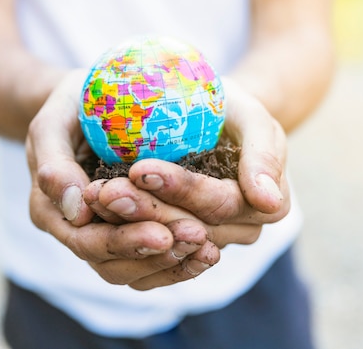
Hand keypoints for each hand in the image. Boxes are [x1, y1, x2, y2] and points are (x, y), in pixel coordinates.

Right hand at [25, 71, 217, 289]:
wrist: (85, 105)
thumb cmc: (68, 107)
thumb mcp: (53, 124)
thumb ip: (56, 164)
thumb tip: (77, 211)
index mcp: (50, 210)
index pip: (87, 241)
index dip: (124, 242)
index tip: (162, 233)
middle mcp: (76, 231)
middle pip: (113, 263)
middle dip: (156, 255)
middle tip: (196, 237)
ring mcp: (103, 234)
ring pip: (135, 270)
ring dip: (172, 262)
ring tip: (207, 248)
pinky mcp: (130, 230)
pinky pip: (151, 261)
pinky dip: (179, 262)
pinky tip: (209, 252)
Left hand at [85, 77, 289, 243]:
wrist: (215, 119)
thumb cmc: (233, 110)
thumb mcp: (252, 117)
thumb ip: (265, 153)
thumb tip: (268, 200)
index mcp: (266, 206)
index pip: (218, 205)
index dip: (180, 190)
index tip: (141, 170)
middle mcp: (241, 230)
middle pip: (188, 229)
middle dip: (145, 210)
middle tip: (103, 190)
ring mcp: (211, 241)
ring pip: (166, 244)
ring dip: (127, 223)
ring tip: (94, 198)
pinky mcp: (182, 245)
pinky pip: (151, 253)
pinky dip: (122, 233)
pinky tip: (95, 212)